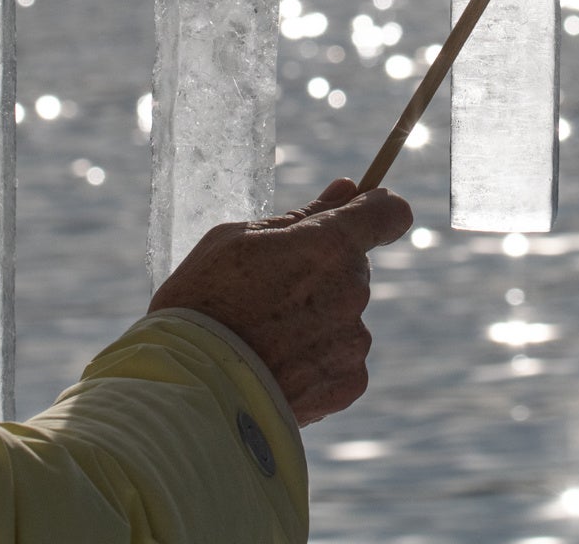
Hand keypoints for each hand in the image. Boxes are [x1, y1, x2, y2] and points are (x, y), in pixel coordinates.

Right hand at [150, 177, 413, 425]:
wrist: (190, 389)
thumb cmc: (203, 302)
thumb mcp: (238, 239)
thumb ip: (303, 215)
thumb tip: (346, 189)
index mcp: (328, 244)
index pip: (389, 213)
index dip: (376, 212)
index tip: (360, 218)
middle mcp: (352, 290)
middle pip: (352, 269)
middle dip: (322, 273)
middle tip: (268, 295)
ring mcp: (353, 340)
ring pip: (344, 317)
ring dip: (317, 320)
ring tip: (264, 339)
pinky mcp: (349, 383)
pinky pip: (341, 360)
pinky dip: (316, 362)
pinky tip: (277, 368)